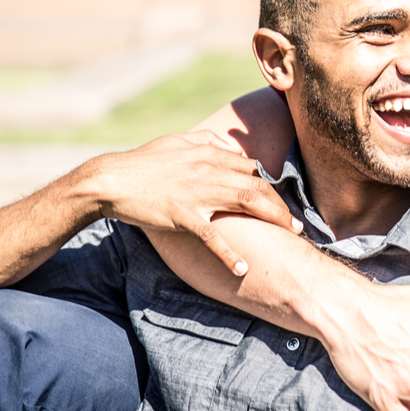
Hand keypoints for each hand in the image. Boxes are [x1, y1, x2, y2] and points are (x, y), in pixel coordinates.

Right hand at [92, 130, 301, 274]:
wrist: (111, 180)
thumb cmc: (143, 162)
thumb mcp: (177, 142)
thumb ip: (205, 142)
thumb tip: (228, 146)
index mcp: (209, 154)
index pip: (251, 169)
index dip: (270, 185)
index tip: (282, 200)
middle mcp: (209, 170)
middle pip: (258, 186)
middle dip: (282, 205)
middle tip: (298, 223)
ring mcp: (198, 193)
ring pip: (247, 204)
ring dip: (274, 219)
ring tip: (291, 234)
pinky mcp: (184, 215)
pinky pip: (213, 236)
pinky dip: (229, 254)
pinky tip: (242, 268)